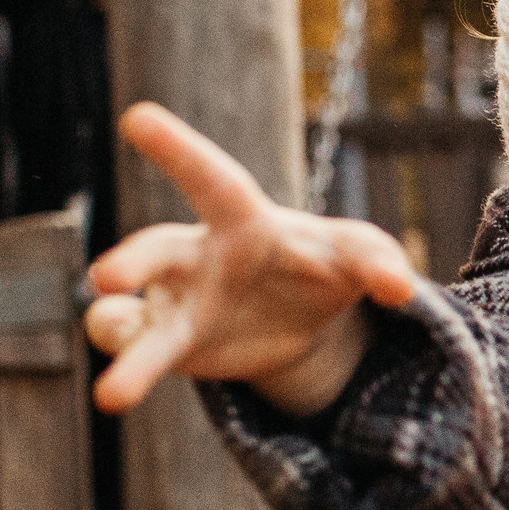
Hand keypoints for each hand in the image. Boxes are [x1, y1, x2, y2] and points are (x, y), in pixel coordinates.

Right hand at [84, 103, 419, 415]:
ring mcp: (178, 303)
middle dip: (131, 262)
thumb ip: (379, 260)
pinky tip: (115, 392)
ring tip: (109, 390)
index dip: (177, 148)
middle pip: (156, 250)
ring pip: (134, 317)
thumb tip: (402, 287)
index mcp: (242, 220)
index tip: (137, 116)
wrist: (303, 323)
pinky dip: (128, 368)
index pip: (211, 179)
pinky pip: (141, 353)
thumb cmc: (323, 266)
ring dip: (120, 339)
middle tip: (106, 278)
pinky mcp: (176, 349)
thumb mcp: (357, 255)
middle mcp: (196, 256)